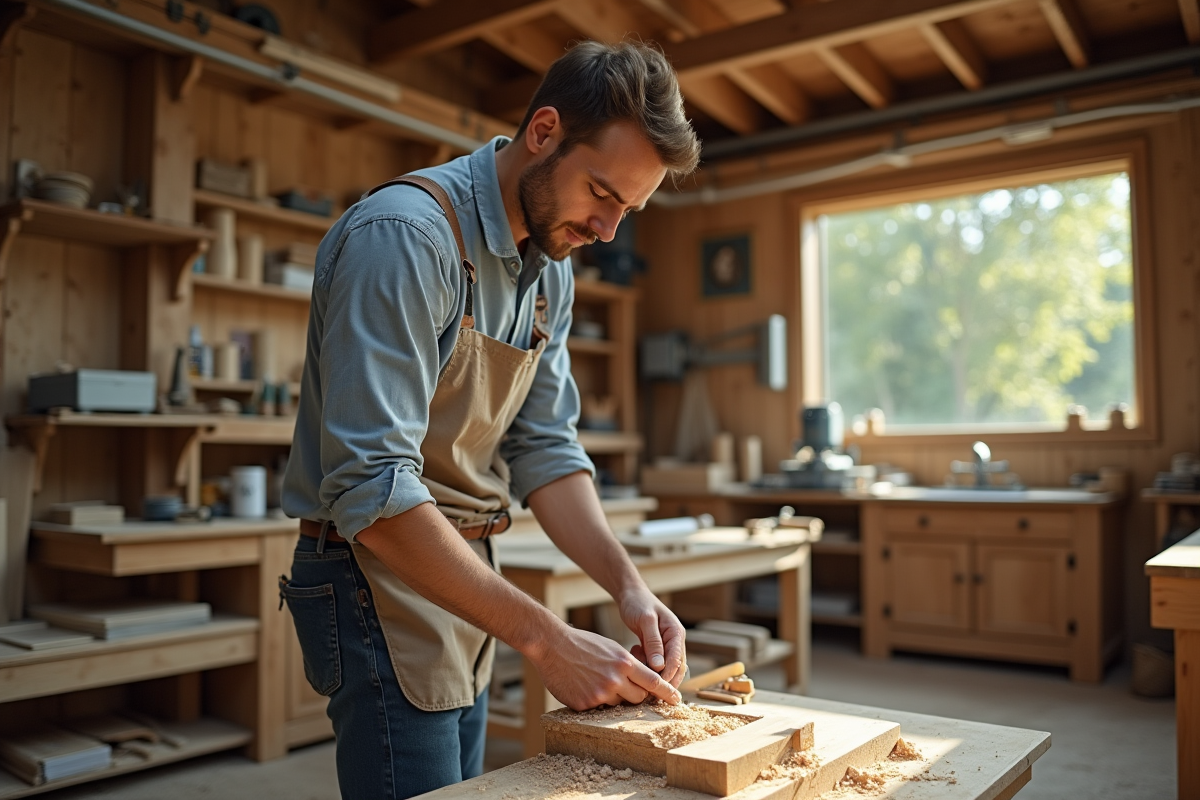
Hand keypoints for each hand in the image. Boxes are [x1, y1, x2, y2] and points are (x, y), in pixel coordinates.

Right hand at [530, 625, 680, 710]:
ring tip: (596, 680)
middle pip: (639, 698)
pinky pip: (598, 708)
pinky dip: (594, 699)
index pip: (654, 682)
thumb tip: (641, 682)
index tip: (677, 699)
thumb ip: (627, 666)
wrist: (551, 645)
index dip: (667, 693)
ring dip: (613, 697)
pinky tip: (583, 685)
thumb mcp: (611, 648)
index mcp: (624, 663)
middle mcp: (615, 679)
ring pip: (618, 704)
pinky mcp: (585, 704)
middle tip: (627, 688)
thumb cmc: (582, 643)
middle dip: (638, 696)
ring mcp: (600, 693)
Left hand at [618, 589, 686, 687]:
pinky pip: (655, 663)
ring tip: (638, 664)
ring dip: (653, 672)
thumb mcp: (646, 620)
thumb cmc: (638, 603)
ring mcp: (666, 645)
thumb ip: (653, 642)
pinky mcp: (656, 648)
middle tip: (649, 690)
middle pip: (675, 668)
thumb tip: (659, 666)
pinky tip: (635, 653)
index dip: (669, 676)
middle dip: (664, 680)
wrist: (630, 594)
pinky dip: (646, 664)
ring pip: (665, 668)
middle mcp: (674, 641)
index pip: (677, 660)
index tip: (657, 687)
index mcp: (676, 633)